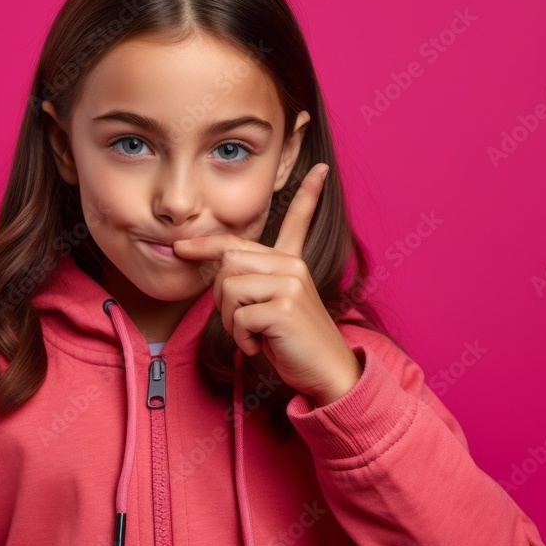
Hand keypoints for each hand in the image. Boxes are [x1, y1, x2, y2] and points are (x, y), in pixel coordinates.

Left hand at [172, 163, 362, 405]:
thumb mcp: (273, 304)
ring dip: (230, 320)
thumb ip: (253, 281)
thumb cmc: (292, 343)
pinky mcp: (285, 307)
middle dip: (221, 296)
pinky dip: (240, 337)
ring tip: (253, 333)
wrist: (327, 373)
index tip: (318, 171)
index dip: (299, 198)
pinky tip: (259, 346)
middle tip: (242, 320)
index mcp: (292, 262)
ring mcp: (290, 283)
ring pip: (227, 288)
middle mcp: (293, 266)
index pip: (292, 221)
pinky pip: (238, 316)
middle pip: (228, 261)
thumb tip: (218, 264)